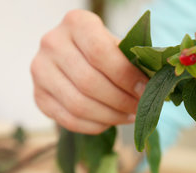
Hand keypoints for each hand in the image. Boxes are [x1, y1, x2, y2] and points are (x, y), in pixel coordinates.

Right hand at [31, 9, 147, 133]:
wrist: (75, 55)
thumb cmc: (106, 51)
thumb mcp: (120, 47)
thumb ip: (135, 63)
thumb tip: (157, 89)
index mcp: (76, 23)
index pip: (99, 53)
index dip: (125, 76)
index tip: (145, 90)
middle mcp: (52, 43)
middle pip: (89, 82)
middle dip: (120, 100)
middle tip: (140, 108)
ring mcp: (40, 70)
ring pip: (78, 105)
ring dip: (110, 116)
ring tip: (128, 116)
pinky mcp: (38, 96)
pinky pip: (69, 120)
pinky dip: (94, 125)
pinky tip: (110, 122)